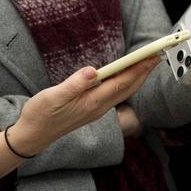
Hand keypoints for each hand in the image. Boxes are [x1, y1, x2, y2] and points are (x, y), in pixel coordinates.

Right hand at [0, 57, 157, 181]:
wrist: (32, 136)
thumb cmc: (40, 115)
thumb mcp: (52, 97)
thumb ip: (73, 84)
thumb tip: (93, 71)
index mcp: (92, 102)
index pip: (122, 82)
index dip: (138, 68)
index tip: (152, 56)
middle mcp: (99, 107)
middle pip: (128, 87)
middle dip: (144, 70)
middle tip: (158, 54)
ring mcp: (97, 109)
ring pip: (124, 91)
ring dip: (138, 76)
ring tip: (148, 62)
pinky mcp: (93, 109)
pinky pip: (116, 93)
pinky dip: (126, 82)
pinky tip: (127, 75)